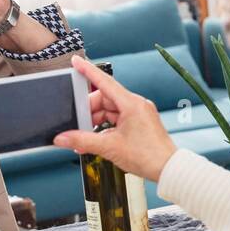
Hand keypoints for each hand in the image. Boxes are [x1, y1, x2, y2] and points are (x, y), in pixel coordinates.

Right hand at [52, 56, 177, 181]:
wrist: (168, 169)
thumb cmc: (148, 156)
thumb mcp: (109, 147)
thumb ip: (82, 141)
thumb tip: (62, 138)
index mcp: (131, 104)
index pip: (104, 82)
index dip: (88, 71)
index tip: (76, 61)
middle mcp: (135, 105)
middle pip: (104, 99)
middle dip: (88, 111)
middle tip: (76, 123)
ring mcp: (138, 114)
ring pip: (109, 111)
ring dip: (95, 122)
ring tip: (84, 136)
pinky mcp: (138, 123)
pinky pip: (116, 120)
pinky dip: (104, 129)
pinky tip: (95, 140)